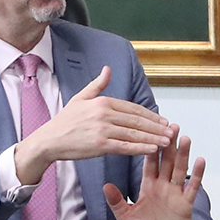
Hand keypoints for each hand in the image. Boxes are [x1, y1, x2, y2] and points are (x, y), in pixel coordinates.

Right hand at [14, 66, 175, 184]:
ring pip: (134, 133)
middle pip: (137, 120)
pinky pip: (125, 146)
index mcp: (102, 102)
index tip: (162, 121)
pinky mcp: (100, 144)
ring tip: (167, 141)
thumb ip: (97, 85)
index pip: (132, 108)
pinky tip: (153, 150)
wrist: (49, 140)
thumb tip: (108, 69)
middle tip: (171, 131)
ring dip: (153, 138)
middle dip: (156, 127)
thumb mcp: (80, 98)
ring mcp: (102, 129)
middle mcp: (104, 113)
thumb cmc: (65, 121)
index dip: (150, 115)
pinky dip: (141, 148)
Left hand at [106, 131, 204, 219]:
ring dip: (183, 154)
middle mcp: (163, 185)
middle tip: (171, 126)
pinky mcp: (186, 202)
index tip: (150, 130)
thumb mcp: (125, 217)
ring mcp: (176, 192)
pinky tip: (200, 160)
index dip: (150, 147)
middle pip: (167, 161)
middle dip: (169, 144)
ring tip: (185, 138)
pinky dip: (197, 174)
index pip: (149, 162)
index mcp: (148, 185)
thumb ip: (117, 201)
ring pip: (180, 169)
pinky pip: (192, 186)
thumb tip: (105, 186)